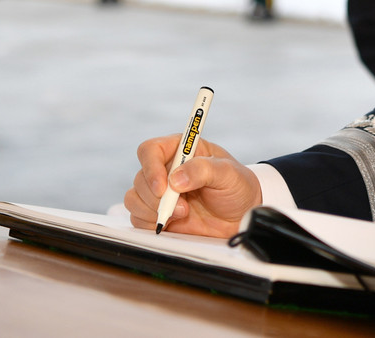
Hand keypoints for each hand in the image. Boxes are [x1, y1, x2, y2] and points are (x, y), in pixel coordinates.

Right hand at [123, 135, 261, 236]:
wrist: (241, 217)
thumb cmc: (237, 187)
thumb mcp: (228, 173)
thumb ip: (203, 170)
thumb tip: (175, 179)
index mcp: (180, 150)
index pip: (150, 150)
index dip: (151, 168)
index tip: (164, 188)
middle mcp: (165, 169)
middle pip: (140, 178)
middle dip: (158, 198)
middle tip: (184, 208)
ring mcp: (159, 193)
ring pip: (134, 199)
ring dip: (153, 211)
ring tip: (183, 214)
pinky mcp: (157, 213)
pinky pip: (137, 218)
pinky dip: (150, 223)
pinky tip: (173, 223)